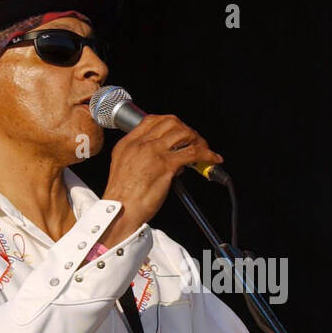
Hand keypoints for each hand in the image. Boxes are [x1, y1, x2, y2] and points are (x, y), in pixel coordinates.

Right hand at [99, 114, 223, 245]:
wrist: (119, 212)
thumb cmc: (123, 198)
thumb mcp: (127, 170)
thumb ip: (145, 159)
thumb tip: (172, 159)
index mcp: (128, 143)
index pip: (152, 120)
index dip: (171, 124)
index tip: (180, 132)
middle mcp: (140, 143)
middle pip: (171, 122)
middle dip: (187, 130)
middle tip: (195, 141)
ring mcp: (153, 152)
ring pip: (183, 133)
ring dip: (198, 140)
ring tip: (204, 151)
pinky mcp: (166, 165)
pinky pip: (193, 153)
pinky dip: (207, 154)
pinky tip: (213, 159)